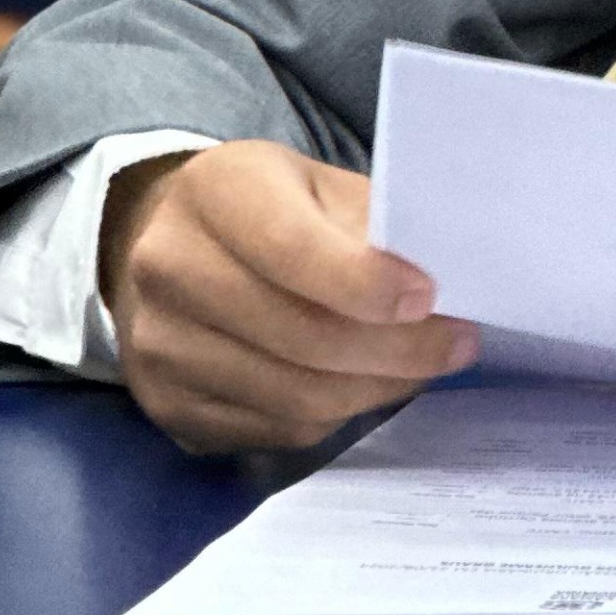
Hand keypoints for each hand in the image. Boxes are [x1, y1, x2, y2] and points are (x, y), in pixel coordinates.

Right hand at [101, 144, 477, 454]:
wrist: (169, 243)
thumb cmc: (268, 206)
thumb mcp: (317, 184)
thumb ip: (372, 225)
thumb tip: (446, 284)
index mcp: (216, 192)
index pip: (293, 249)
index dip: (368, 284)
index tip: (430, 299)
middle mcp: (170, 268)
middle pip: (301, 336)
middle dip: (396, 350)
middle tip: (455, 345)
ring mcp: (160, 347)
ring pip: (295, 396)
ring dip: (375, 388)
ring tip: (418, 368)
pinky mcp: (167, 408)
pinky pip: (276, 430)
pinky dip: (334, 416)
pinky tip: (360, 385)